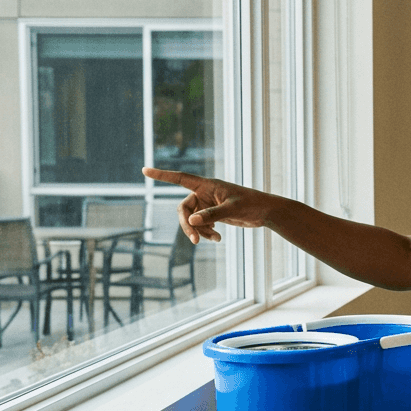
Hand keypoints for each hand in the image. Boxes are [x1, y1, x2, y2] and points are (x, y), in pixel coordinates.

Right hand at [142, 167, 277, 243]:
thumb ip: (212, 214)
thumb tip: (191, 221)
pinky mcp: (212, 214)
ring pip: (191, 220)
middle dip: (187, 225)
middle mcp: (204, 193)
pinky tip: (217, 238)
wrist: (266, 212)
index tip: (144, 170)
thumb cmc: (252, 204)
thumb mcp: (233, 209)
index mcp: (207, 185)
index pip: (180, 178)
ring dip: (199, 231)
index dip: (162, 175)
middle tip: (195, 241)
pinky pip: (200, 225)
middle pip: (183, 209)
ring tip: (216, 238)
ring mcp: (207, 204)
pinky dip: (205, 232)